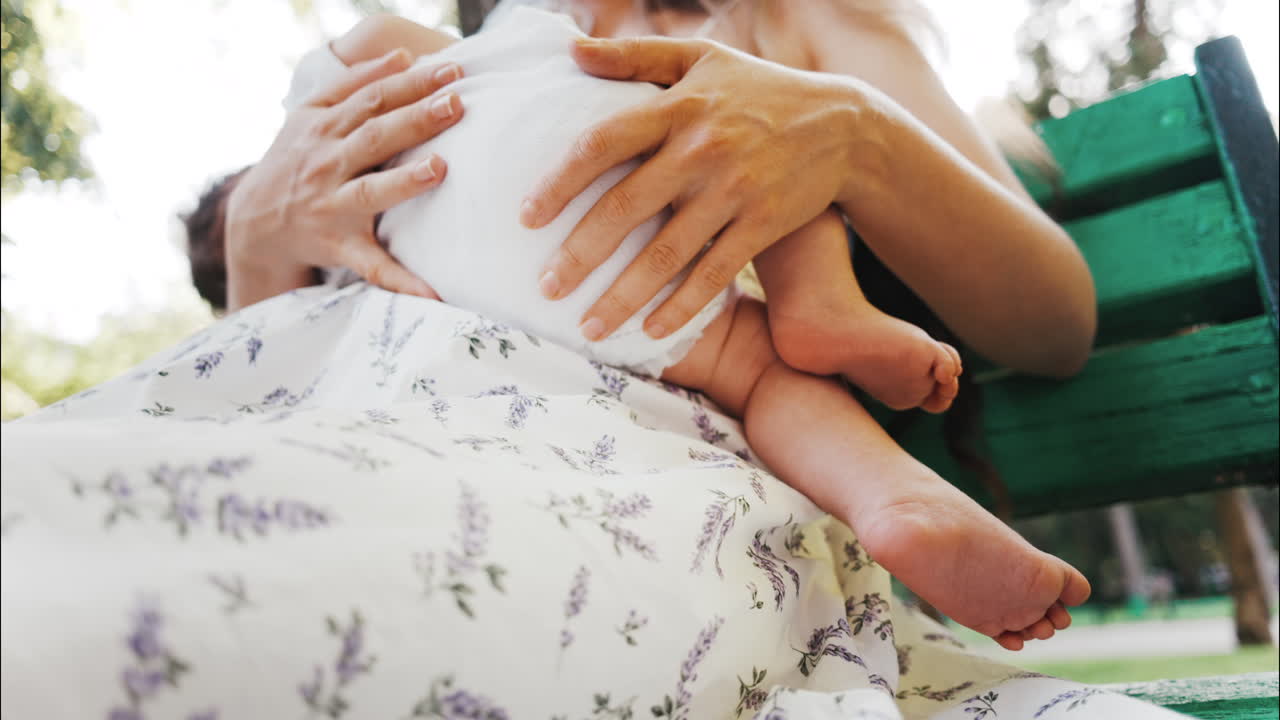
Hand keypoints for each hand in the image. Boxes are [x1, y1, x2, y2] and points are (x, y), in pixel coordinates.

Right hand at [225, 49, 464, 309]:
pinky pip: (372, 266)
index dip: (409, 83)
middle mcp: (328, 163)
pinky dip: (402, 281)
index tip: (449, 73)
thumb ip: (352, 82)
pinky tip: (433, 294)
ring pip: (371, 191)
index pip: (372, 98)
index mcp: (325, 127)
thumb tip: (399, 56)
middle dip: (415, 118)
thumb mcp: (311, 113)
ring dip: (405, 181)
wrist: (255, 221)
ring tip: (439, 168)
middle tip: (454, 104)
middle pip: (375, 136)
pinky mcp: (339, 246)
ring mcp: (332, 206)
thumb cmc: (296, 159)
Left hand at [523, 36, 869, 340]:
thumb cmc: (758, 91)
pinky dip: (681, 305)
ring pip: (667, 253)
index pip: (603, 143)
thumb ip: (634, 55)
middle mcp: (701, 150)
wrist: (843, 127)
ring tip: (588, 326)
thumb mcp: (701, 58)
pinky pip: (714, 273)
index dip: (560, 181)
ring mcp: (734, 191)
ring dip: (623, 295)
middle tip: (544, 288)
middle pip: (626, 207)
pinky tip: (652, 330)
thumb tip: (571, 51)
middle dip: (580, 254)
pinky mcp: (762, 225)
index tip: (525, 217)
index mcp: (677, 107)